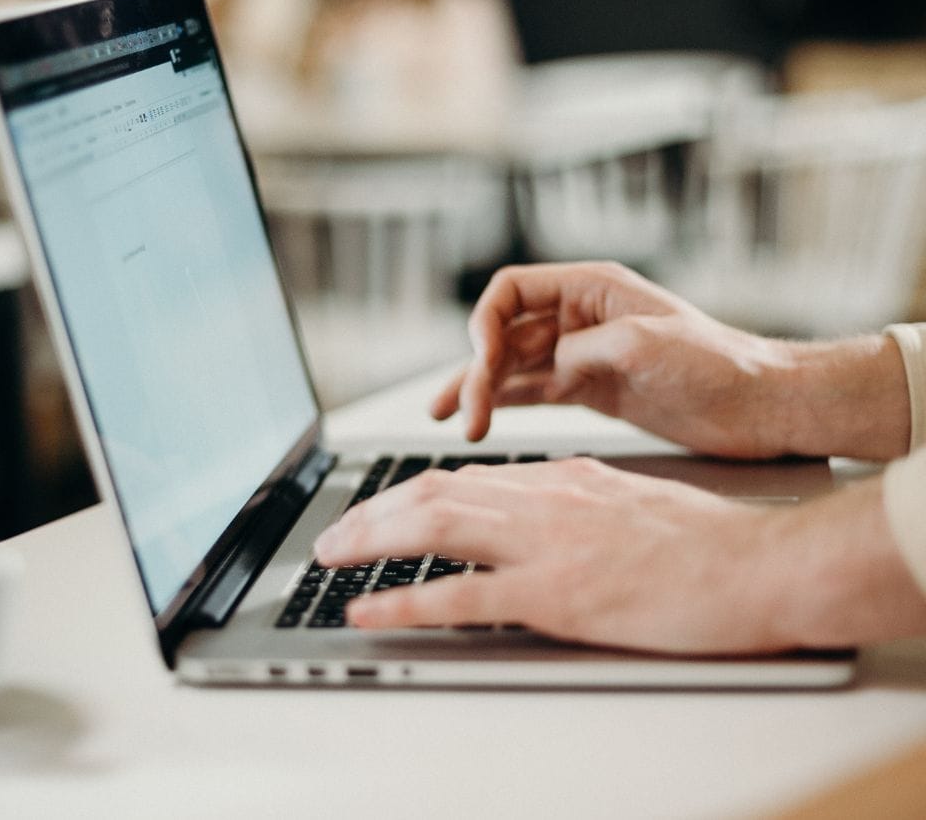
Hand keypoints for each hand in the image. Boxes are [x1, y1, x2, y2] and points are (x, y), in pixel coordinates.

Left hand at [313, 459, 925, 652]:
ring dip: (370, 540)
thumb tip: (529, 506)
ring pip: (433, 528)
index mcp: (559, 476)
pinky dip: (405, 602)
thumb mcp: (625, 498)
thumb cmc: (704, 539)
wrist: (756, 563)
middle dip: (371, 512)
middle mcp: (541, 498)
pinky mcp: (556, 594)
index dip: (407, 492)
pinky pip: (461, 597)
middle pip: (431, 493)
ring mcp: (545, 544)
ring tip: (330, 556)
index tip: (378, 507)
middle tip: (333, 535)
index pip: (463, 477)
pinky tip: (370, 611)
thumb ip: (572, 498)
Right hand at [433, 262, 909, 460]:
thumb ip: (584, 349)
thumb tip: (546, 368)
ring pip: (512, 367)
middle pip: (505, 333)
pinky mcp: (589, 390)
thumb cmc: (719, 363)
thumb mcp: (646, 343)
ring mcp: (582, 355)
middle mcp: (579, 317)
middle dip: (478, 369)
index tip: (480, 358)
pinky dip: (504, 404)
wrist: (760, 406)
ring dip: (481, 390)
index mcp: (591, 288)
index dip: (485, 321)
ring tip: (453, 420)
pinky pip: (533, 392)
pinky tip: (480, 418)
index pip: (512, 291)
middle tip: (465, 412)